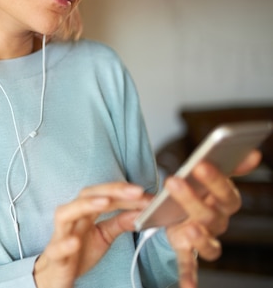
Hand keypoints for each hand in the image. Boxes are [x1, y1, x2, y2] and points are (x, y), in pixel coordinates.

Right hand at [33, 182, 150, 287]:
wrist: (56, 276)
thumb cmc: (78, 253)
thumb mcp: (103, 236)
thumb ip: (119, 223)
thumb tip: (140, 212)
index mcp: (83, 213)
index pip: (102, 195)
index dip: (123, 192)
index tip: (144, 192)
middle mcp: (71, 220)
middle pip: (84, 196)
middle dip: (110, 191)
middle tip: (135, 191)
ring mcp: (60, 236)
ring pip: (65, 215)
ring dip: (84, 206)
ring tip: (105, 202)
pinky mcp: (55, 257)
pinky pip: (56, 249)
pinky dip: (64, 244)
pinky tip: (75, 241)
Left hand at [165, 149, 261, 287]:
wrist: (180, 211)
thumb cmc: (198, 192)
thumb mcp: (208, 176)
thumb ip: (229, 166)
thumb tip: (252, 152)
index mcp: (224, 204)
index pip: (227, 194)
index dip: (217, 180)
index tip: (201, 164)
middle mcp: (218, 223)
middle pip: (210, 215)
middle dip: (192, 198)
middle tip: (174, 181)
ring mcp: (203, 239)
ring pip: (206, 242)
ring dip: (199, 237)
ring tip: (188, 228)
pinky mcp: (187, 251)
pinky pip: (190, 267)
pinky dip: (189, 280)